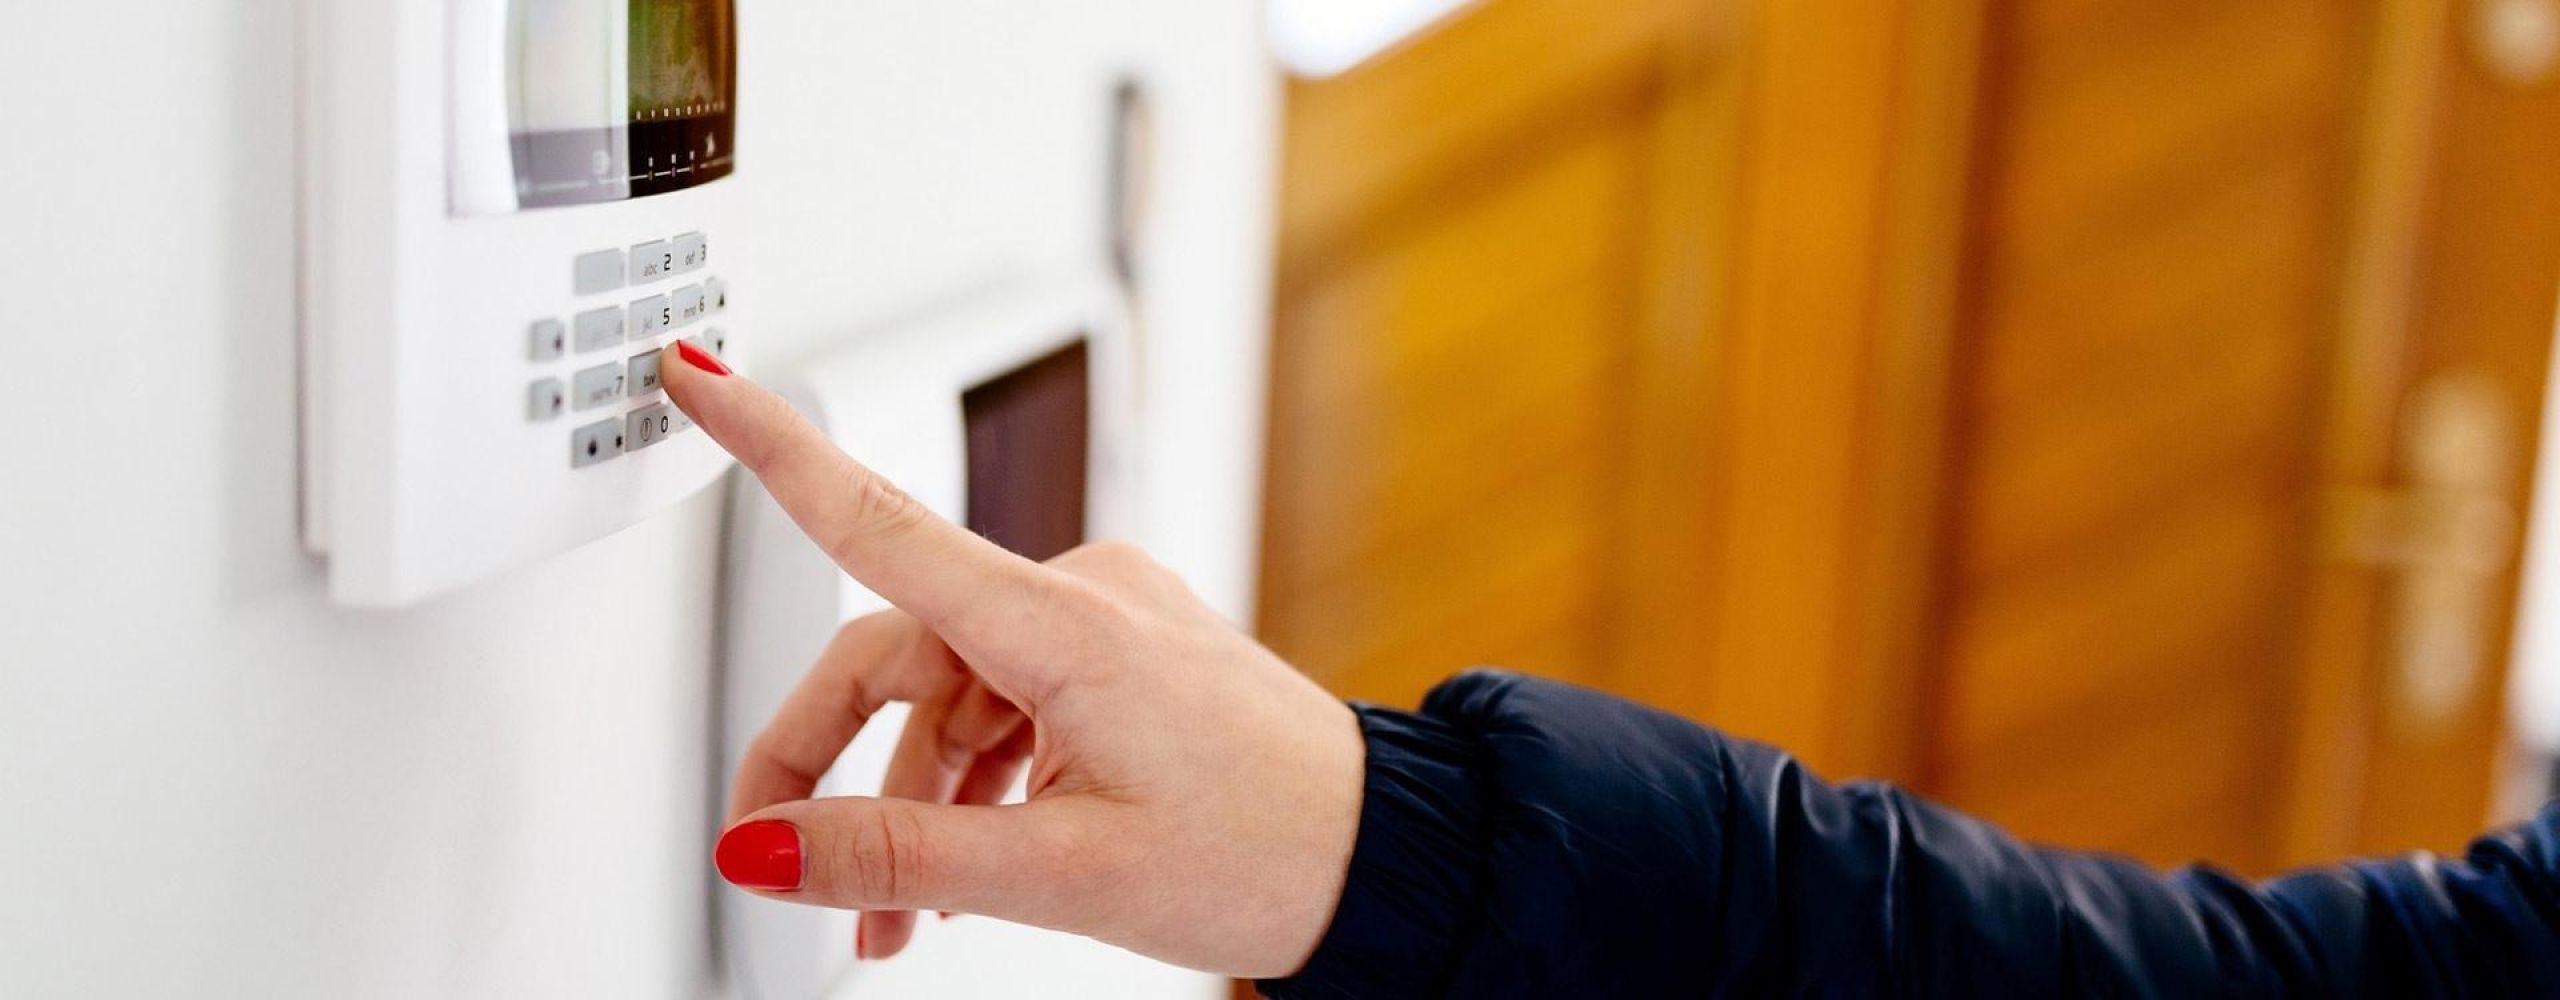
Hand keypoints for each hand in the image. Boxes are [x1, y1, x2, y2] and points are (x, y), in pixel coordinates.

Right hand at [662, 343, 1366, 977]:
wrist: (1380, 858)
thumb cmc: (1264, 852)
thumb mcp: (1060, 874)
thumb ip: (898, 854)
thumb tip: (768, 848)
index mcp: (1062, 622)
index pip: (876, 518)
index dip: (768, 444)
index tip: (698, 374)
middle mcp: (1081, 597)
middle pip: (892, 653)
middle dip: (826, 766)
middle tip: (784, 866)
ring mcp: (1105, 623)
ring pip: (948, 697)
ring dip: (906, 804)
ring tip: (893, 921)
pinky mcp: (1123, 657)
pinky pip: (1006, 706)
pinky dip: (969, 786)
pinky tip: (959, 874)